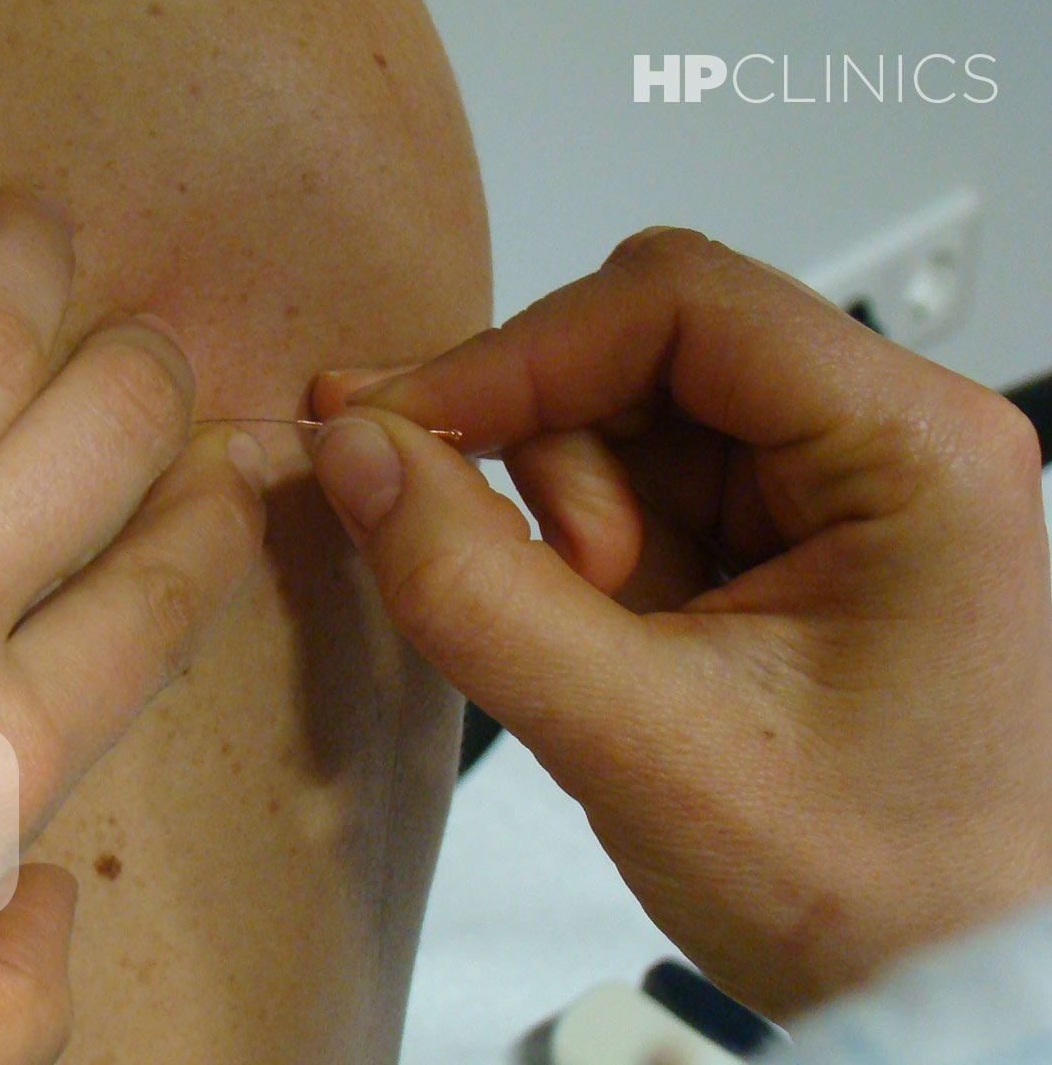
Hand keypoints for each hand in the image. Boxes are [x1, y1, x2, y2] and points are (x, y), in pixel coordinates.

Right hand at [309, 228, 1051, 1017]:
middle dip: (552, 460)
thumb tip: (356, 455)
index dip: (517, 356)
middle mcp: (885, 437)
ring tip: (608, 645)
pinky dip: (587, 552)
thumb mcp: (642, 748)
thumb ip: (476, 593)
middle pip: (644, 348)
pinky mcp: (786, 531)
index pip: (678, 306)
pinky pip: (640, 484)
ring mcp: (835, 482)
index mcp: (910, 450)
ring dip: (570, 518)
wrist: (936, 985)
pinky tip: (612, 635)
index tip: (397, 430)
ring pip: (627, 415)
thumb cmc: (865, 888)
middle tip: (548, 587)